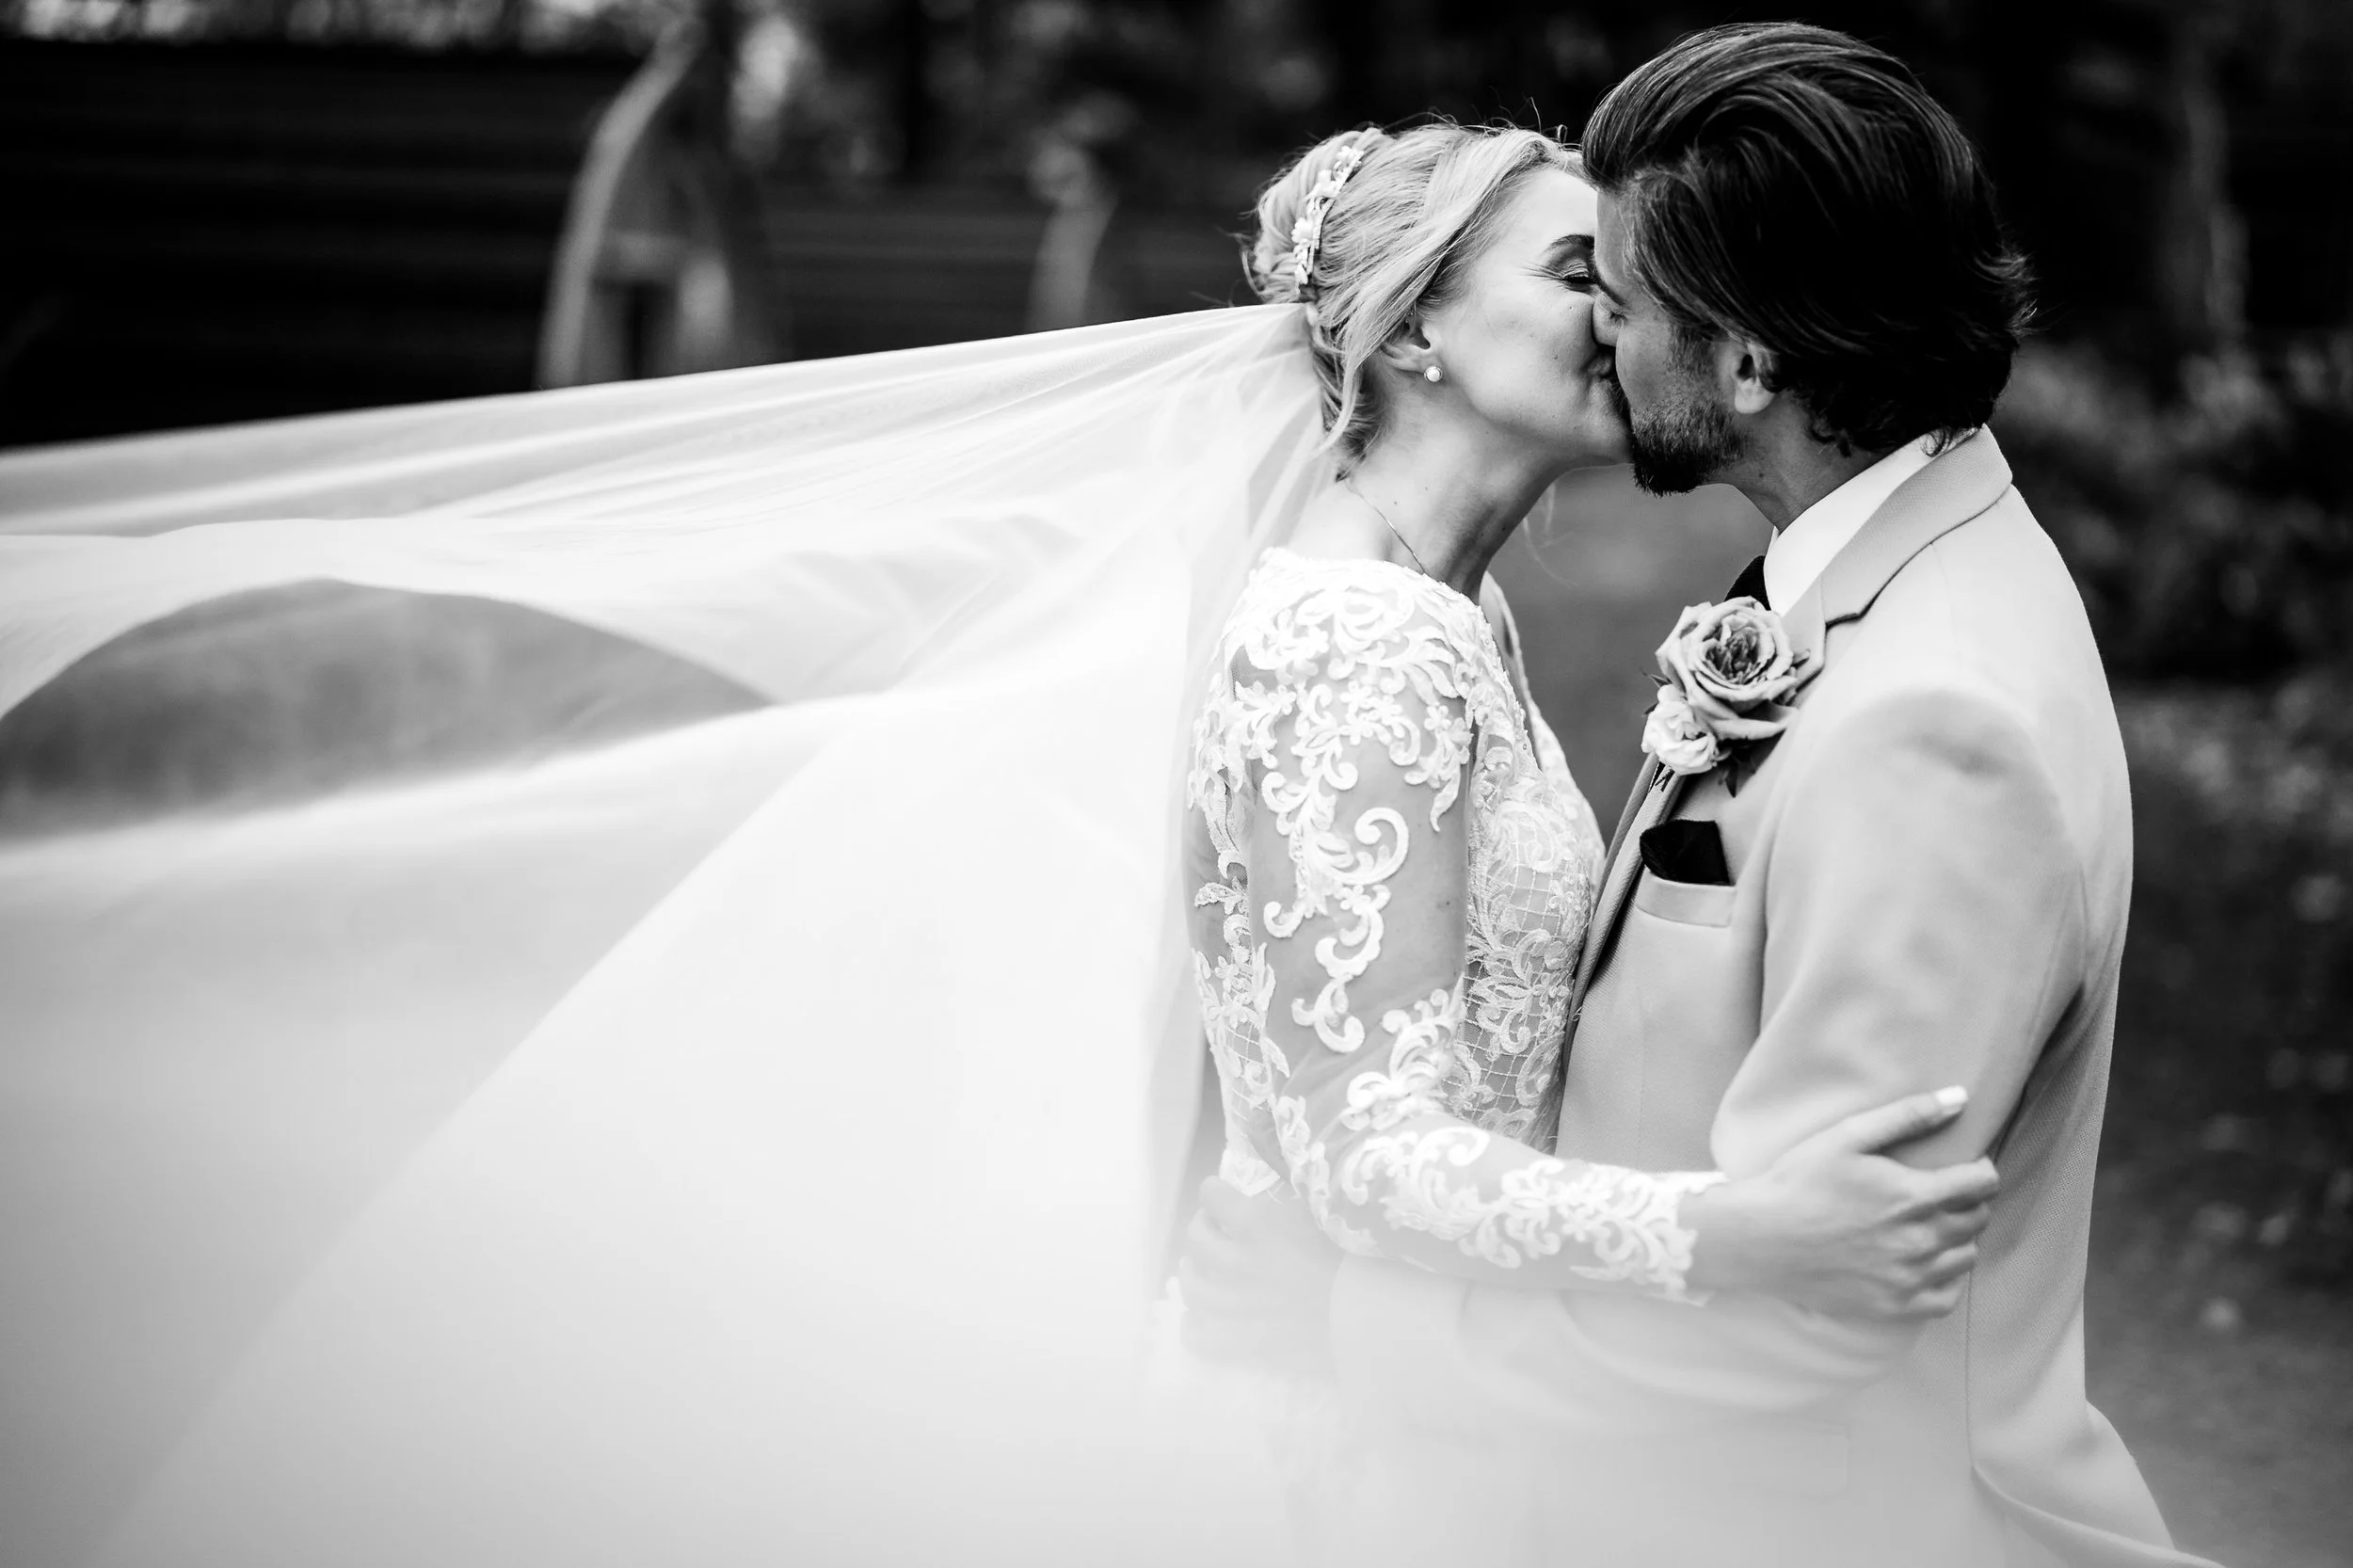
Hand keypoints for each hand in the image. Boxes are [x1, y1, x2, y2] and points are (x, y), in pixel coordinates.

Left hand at [1176, 1177, 1340, 1374]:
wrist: (1373, 1315)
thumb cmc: (1355, 1256)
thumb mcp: (1322, 1209)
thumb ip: (1292, 1189)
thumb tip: (1274, 1165)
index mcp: (1257, 1225)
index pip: (1213, 1197)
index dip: (1214, 1192)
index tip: (1218, 1193)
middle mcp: (1239, 1264)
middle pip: (1196, 1240)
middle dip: (1201, 1227)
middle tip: (1213, 1228)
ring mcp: (1237, 1306)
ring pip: (1192, 1286)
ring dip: (1193, 1272)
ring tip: (1201, 1269)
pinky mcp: (1243, 1343)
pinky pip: (1199, 1336)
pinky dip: (1193, 1325)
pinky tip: (1201, 1316)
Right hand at [1685, 1087, 1998, 1320]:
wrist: (1759, 1238)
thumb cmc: (1799, 1181)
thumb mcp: (1846, 1136)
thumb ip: (1906, 1115)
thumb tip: (1959, 1098)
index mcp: (1912, 1196)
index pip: (1982, 1183)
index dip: (1980, 1169)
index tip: (1966, 1166)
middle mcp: (1919, 1241)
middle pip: (1977, 1219)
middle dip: (1969, 1200)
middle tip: (1944, 1192)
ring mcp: (1908, 1278)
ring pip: (1967, 1256)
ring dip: (1959, 1237)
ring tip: (1933, 1224)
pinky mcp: (1894, 1305)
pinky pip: (1947, 1296)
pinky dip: (1947, 1278)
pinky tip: (1927, 1261)